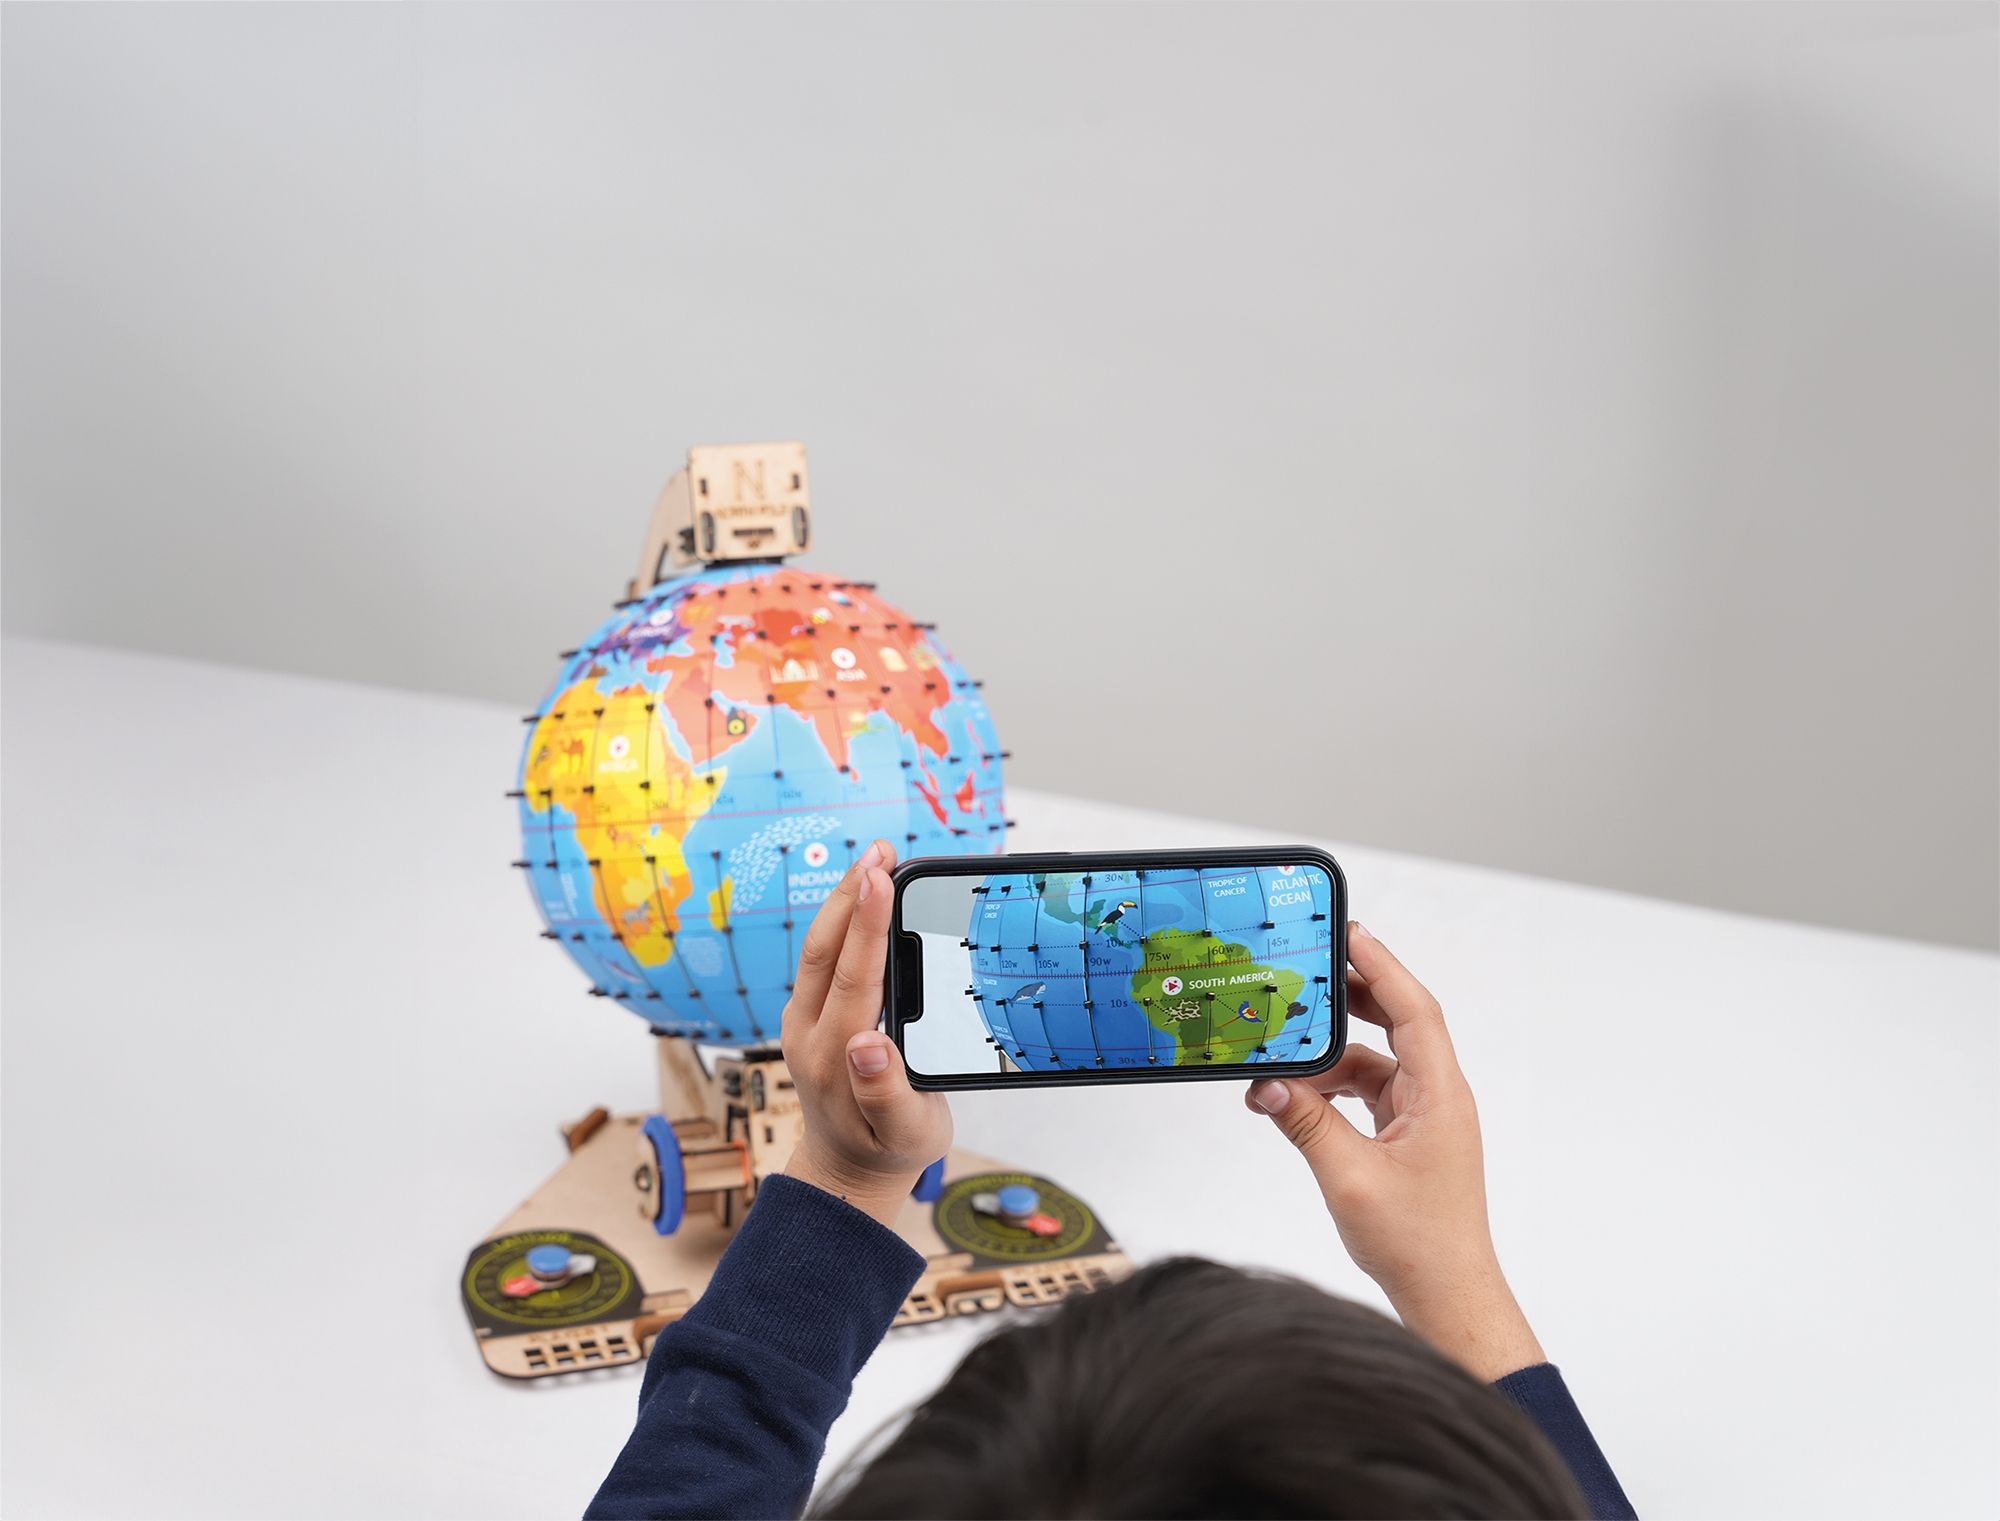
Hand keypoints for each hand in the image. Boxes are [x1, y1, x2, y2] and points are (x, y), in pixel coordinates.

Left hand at [779, 838, 951, 1228]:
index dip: (868, 924)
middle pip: (825, 949)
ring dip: (845, 898)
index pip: (852, 977)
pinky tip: (865, 890)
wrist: (846, 1169)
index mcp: (832, 1058)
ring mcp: (802, 1020)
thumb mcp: (907, 1134)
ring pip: (819, 947)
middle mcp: (806, 1032)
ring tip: (876, 857)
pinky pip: (823, 955)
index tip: (881, 877)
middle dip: (852, 895)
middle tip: (881, 850)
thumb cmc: (888, 1149)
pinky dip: (844, 917)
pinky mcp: (809, 1012)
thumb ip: (888, 1095)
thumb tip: (868, 1045)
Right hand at [1245, 922, 1544, 1380]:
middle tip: (1305, 970)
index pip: (1414, 1010)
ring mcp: (1424, 1117)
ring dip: (1327, 1057)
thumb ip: (1305, 1122)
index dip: (1381, 966)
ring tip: (1277, 1058)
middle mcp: (1438, 1097)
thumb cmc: (1419, 1245)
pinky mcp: (1407, 1137)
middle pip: (1397, 1023)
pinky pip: (1366, 1094)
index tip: (1349, 932)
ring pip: (1373, 1062)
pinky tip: (1292, 1099)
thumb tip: (1266, 1083)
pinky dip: (1330, 1091)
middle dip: (1351, 995)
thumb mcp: (1348, 1177)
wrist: (1447, 1297)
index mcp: (1440, 1095)